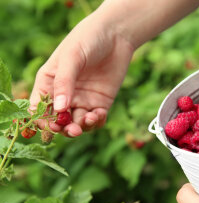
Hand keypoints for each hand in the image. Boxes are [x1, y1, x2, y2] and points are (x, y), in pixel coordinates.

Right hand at [30, 10, 133, 136]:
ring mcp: (83, 99)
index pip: (40, 108)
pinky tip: (99, 114)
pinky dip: (96, 122)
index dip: (43, 121)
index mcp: (49, 83)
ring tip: (90, 118)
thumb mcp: (72, 57)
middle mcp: (64, 95)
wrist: (116, 35)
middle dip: (65, 129)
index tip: (52, 126)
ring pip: (78, 123)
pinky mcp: (100, 102)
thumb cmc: (87, 39)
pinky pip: (95, 119)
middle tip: (74, 130)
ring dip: (82, 127)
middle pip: (59, 121)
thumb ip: (64, 82)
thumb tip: (60, 109)